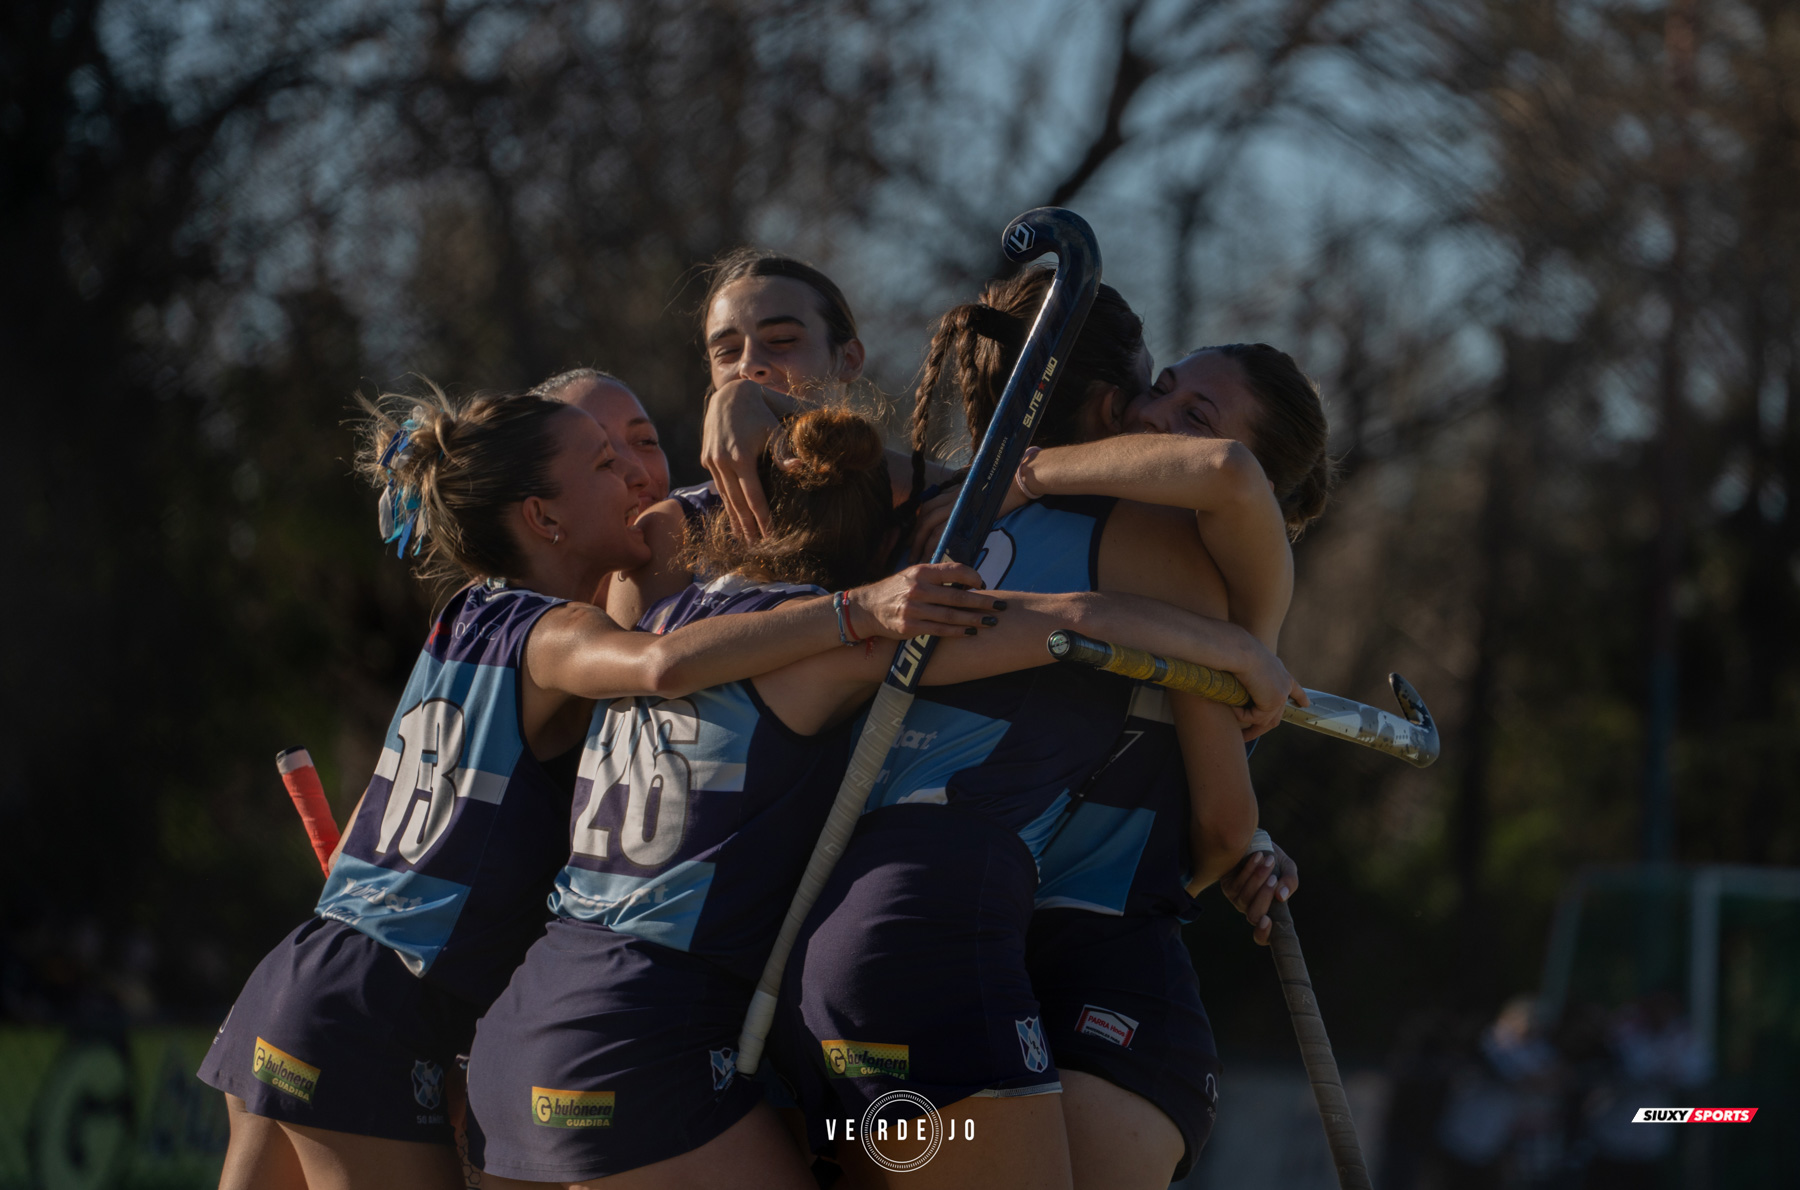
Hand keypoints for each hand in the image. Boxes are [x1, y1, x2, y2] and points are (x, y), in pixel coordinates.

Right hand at [702, 378, 793, 540]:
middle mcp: (722, 462)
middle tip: (756, 548)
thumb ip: (785, 452)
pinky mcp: (706, 459)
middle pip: (737, 503)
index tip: (770, 536)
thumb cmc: (760, 413)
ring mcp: (712, 461)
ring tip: (743, 539)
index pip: (753, 497)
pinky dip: (726, 503)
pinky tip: (732, 516)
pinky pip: (718, 486)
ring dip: (734, 519)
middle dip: (747, 527)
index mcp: (741, 458)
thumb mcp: (774, 430)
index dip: (762, 518)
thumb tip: (801, 469)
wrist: (730, 396)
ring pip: (725, 497)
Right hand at [845, 562, 1004, 638]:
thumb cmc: (896, 590)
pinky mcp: (910, 627)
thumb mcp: (912, 575)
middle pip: (957, 596)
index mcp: (920, 572)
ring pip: (951, 616)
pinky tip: (972, 632)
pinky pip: (939, 630)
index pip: (954, 570)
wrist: (867, 608)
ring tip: (992, 621)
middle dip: (982, 602)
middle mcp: (917, 589)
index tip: (983, 584)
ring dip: (974, 619)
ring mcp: (913, 610)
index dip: (972, 577)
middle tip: (1001, 606)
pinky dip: (958, 632)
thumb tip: (968, 580)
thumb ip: (936, 576)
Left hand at [905, 473, 1025, 563]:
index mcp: (953, 492)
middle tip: (911, 555)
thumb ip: (963, 506)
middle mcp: (951, 496)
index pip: (927, 508)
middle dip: (915, 538)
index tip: (914, 541)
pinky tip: (935, 557)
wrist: (1017, 482)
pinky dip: (938, 544)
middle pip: (925, 517)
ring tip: (920, 560)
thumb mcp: (976, 495)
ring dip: (923, 544)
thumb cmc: (1002, 490)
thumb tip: (955, 525)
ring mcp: (957, 503)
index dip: (918, 525)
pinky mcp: (966, 512)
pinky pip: (945, 530)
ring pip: (931, 525)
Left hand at [1221, 842, 1298, 945]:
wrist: (1256, 841)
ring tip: (1269, 860)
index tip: (1267, 921)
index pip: (1263, 936)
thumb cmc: (1275, 859)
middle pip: (1254, 915)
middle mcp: (1251, 909)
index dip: (1264, 934)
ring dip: (1258, 879)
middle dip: (1264, 896)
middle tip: (1274, 878)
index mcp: (1269, 911)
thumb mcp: (1287, 869)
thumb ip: (1290, 882)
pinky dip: (1249, 870)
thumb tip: (1282, 896)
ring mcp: (1238, 900)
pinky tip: (1257, 856)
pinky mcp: (1227, 887)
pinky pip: (1237, 883)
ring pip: (1245, 898)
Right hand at [1232, 644, 1306, 739]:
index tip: (1306, 704)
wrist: (1242, 651)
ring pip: (1267, 721)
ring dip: (1252, 729)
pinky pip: (1255, 718)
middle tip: (1249, 735)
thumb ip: (1250, 673)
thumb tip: (1241, 680)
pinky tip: (1233, 708)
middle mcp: (1284, 683)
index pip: (1295, 687)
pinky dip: (1243, 716)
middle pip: (1277, 713)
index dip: (1300, 697)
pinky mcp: (1273, 702)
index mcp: (1280, 671)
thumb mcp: (1248, 661)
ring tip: (1239, 734)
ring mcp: (1280, 694)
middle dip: (1263, 726)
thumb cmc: (1238, 652)